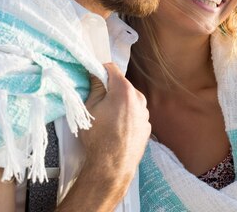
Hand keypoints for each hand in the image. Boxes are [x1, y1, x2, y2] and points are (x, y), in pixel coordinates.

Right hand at [80, 62, 150, 181]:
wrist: (112, 167)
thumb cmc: (98, 137)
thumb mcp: (89, 109)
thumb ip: (94, 88)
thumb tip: (95, 75)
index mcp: (124, 90)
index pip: (111, 68)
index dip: (99, 71)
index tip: (92, 79)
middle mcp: (139, 98)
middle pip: (122, 85)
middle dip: (110, 89)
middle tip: (97, 102)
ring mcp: (145, 113)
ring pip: (129, 100)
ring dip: (119, 103)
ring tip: (107, 119)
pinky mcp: (147, 127)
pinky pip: (135, 114)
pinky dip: (126, 116)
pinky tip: (117, 129)